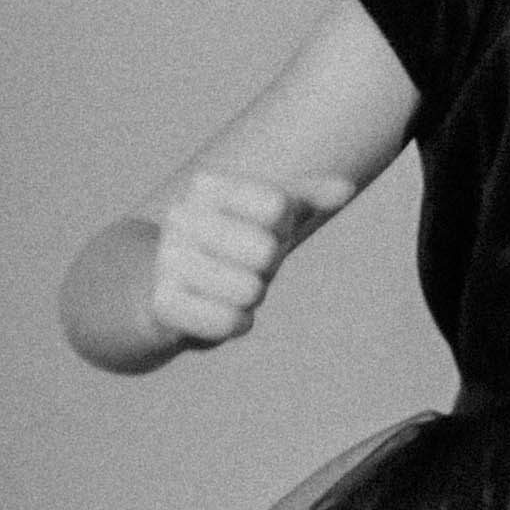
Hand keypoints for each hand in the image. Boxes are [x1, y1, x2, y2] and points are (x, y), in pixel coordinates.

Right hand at [146, 173, 352, 347]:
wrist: (168, 285)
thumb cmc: (233, 242)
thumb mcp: (270, 215)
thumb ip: (309, 197)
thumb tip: (346, 190)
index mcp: (206, 186)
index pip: (277, 206)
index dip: (281, 228)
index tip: (259, 231)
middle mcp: (179, 216)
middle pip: (266, 250)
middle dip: (266, 267)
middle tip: (244, 265)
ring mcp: (167, 260)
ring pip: (250, 290)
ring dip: (251, 296)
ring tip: (228, 286)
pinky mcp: (163, 304)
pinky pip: (230, 323)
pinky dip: (237, 323)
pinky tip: (218, 311)